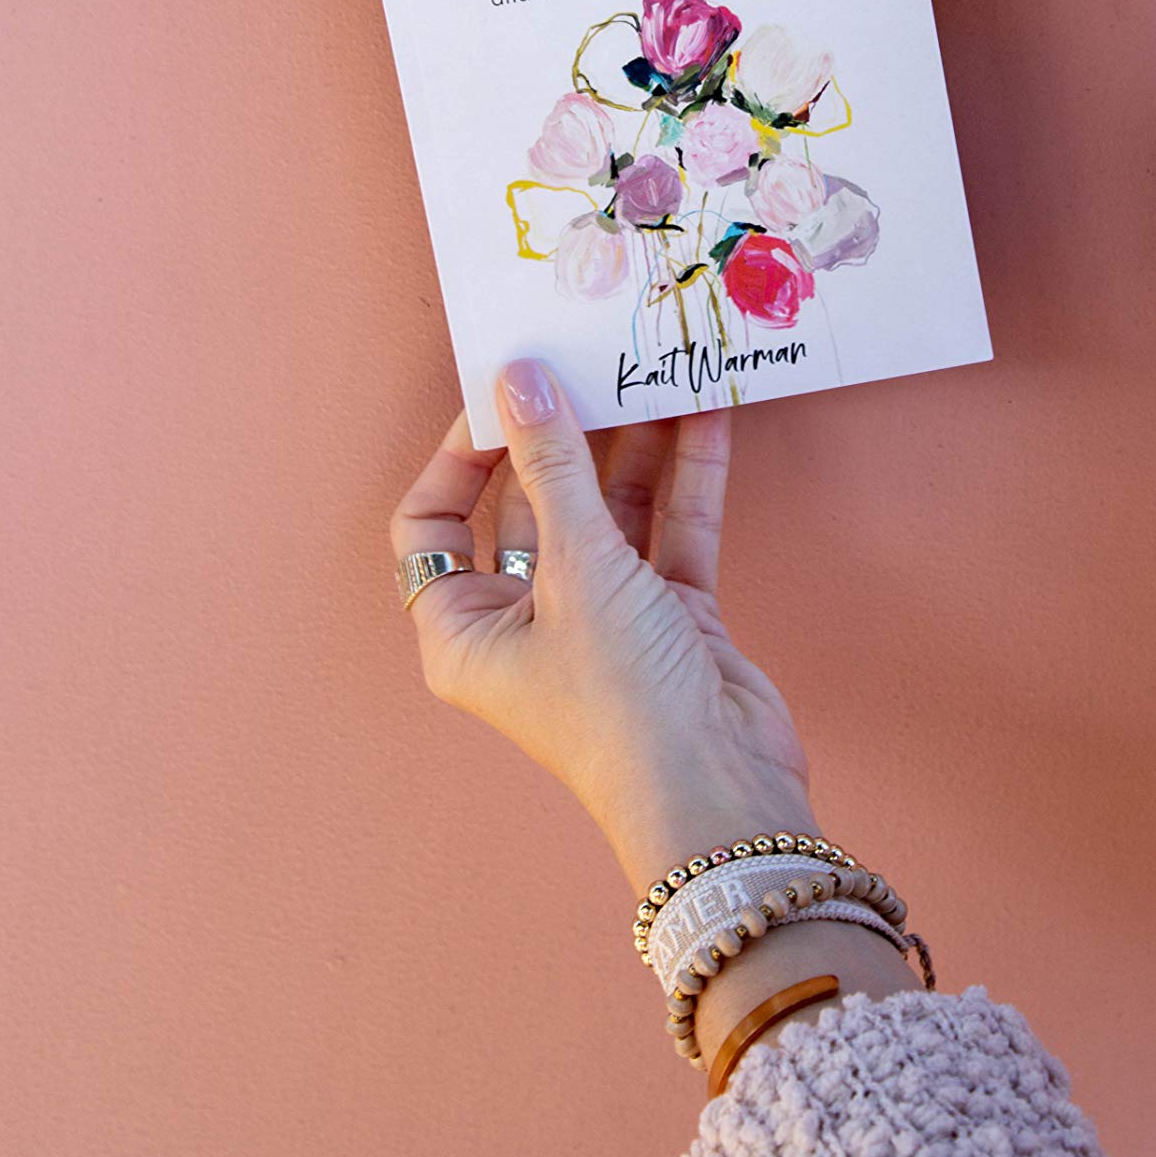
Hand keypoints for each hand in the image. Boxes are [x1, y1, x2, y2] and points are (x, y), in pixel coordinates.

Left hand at [390, 361, 816, 892]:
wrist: (722, 796)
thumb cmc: (620, 705)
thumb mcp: (578, 572)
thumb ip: (555, 468)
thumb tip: (521, 380)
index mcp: (464, 631)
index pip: (433, 524)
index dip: (458, 455)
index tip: (501, 393)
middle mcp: (525, 622)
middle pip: (529, 506)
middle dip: (560, 436)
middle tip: (583, 360)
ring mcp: (601, 619)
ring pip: (607, 512)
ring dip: (632, 446)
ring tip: (649, 369)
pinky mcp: (669, 617)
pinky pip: (669, 532)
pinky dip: (686, 479)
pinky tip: (703, 415)